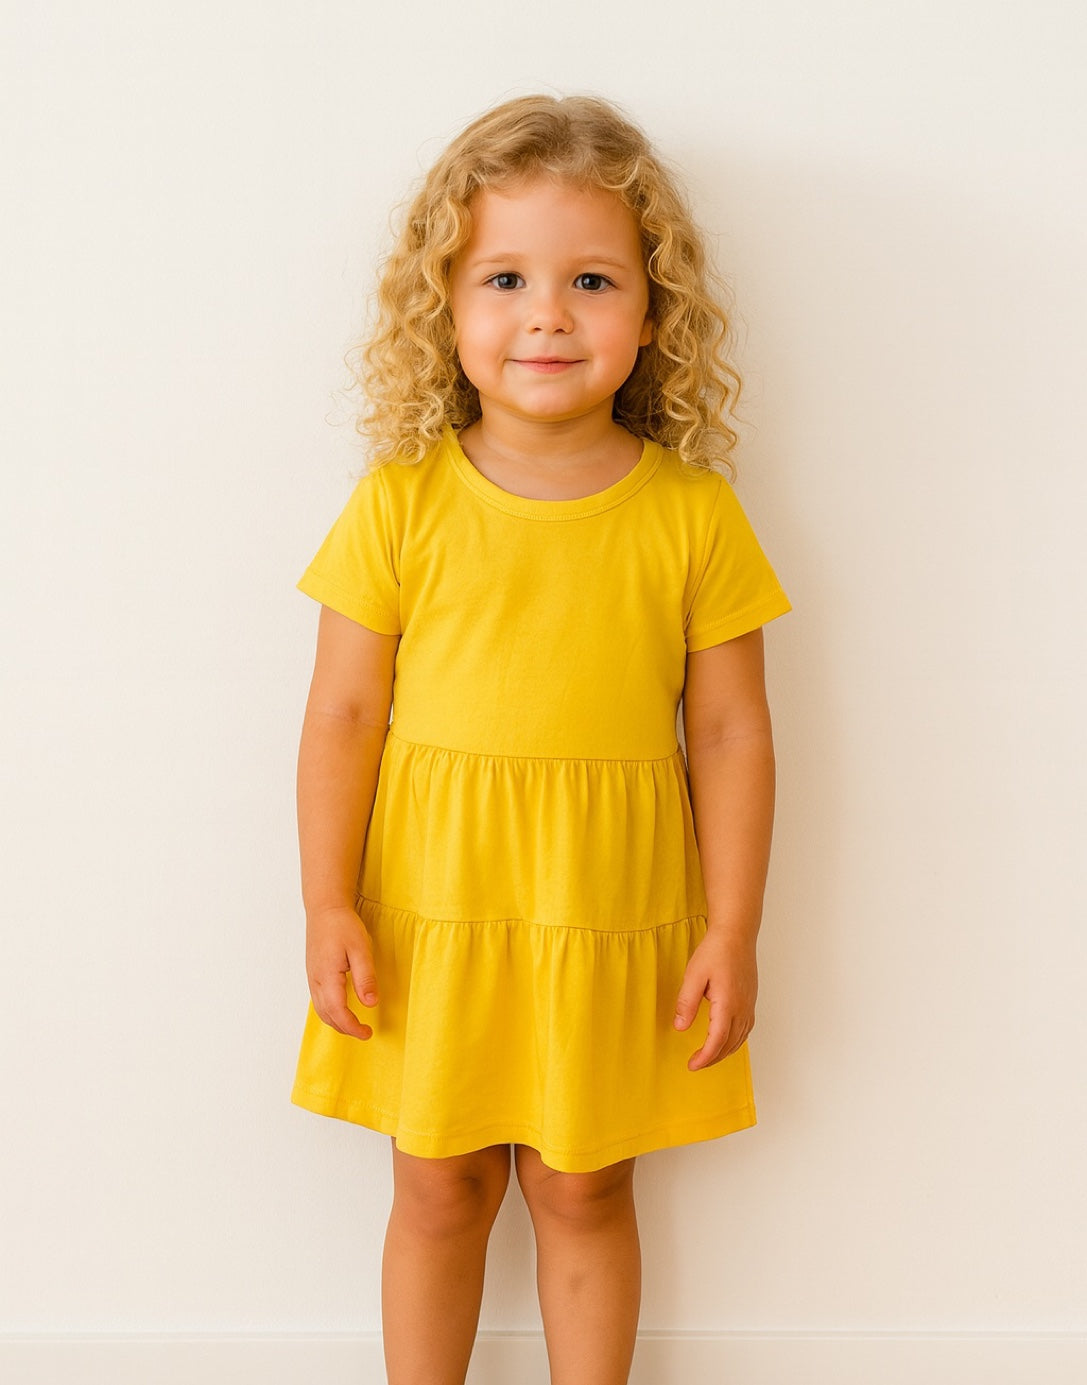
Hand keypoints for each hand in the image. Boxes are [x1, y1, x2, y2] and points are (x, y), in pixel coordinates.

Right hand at [305, 905, 377, 1039]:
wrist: (324, 909)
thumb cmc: (343, 925)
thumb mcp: (361, 949)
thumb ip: (365, 977)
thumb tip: (371, 1004)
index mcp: (327, 977)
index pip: (338, 1012)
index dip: (352, 1027)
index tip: (367, 1033)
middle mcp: (315, 981)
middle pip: (327, 1016)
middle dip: (345, 1029)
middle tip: (364, 1032)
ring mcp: (312, 978)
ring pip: (321, 1010)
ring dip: (337, 1022)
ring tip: (355, 1025)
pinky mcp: (313, 974)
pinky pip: (318, 1000)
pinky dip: (330, 1012)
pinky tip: (342, 1009)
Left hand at [673, 931, 757, 1070]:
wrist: (736, 934)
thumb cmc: (715, 950)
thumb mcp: (694, 975)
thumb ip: (687, 1002)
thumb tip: (680, 1027)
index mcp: (728, 1003)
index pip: (717, 1040)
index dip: (705, 1056)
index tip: (692, 1065)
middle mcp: (742, 1008)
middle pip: (730, 1044)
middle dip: (712, 1058)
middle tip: (695, 1064)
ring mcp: (749, 1004)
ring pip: (740, 1039)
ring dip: (724, 1052)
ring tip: (708, 1056)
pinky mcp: (750, 1000)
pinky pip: (746, 1029)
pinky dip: (735, 1041)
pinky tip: (726, 1040)